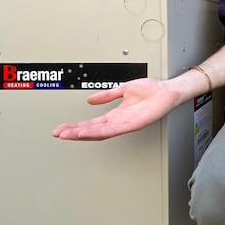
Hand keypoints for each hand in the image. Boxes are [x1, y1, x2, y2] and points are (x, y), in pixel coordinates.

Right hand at [52, 78, 183, 140]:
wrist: (167, 91)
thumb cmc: (151, 90)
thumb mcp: (123, 89)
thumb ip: (107, 96)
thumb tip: (90, 99)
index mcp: (115, 114)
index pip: (91, 122)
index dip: (75, 126)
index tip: (61, 128)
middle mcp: (119, 121)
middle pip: (91, 130)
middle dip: (73, 133)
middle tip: (57, 134)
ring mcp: (126, 124)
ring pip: (100, 132)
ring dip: (82, 134)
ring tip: (67, 135)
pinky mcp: (134, 124)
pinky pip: (114, 130)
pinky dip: (100, 131)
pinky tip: (88, 132)